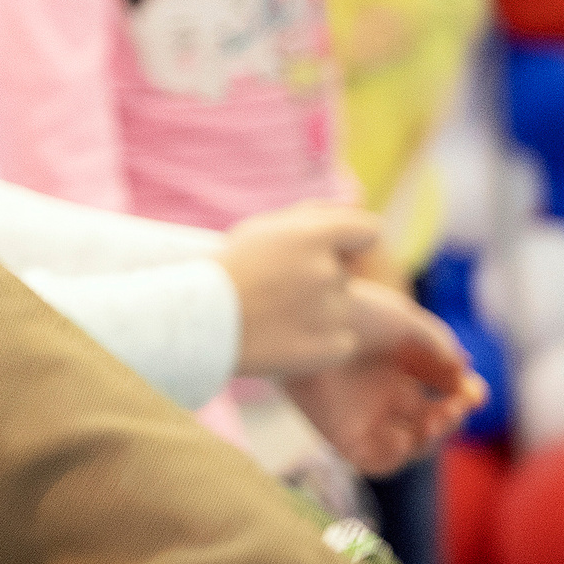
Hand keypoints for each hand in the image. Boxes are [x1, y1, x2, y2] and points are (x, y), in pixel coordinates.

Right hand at [219, 203, 382, 377]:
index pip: (367, 231)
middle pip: (347, 273)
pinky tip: (289, 337)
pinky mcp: (331, 348)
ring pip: (346, 308)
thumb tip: (355, 215)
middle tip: (285, 290)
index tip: (336, 250)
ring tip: (280, 315)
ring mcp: (332, 313)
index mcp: (312, 237)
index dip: (351, 240)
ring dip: (322, 309)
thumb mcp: (263, 229)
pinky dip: (323, 340)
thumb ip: (314, 219)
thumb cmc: (227, 271)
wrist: (196, 324)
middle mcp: (328, 273)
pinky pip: (344, 340)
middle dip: (324, 278)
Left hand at [284, 282, 487, 476]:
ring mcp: (361, 413)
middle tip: (460, 405)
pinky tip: (408, 433)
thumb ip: (439, 347)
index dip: (462, 393)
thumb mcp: (407, 323)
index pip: (437, 388)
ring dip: (433, 438)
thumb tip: (464, 371)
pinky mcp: (340, 433)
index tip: (476, 390)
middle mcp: (379, 390)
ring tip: (439, 418)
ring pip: (408, 443)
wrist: (308, 323)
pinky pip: (374, 460)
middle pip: (427, 419)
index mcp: (395, 362)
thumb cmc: (355, 314)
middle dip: (453, 417)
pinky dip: (398, 456)